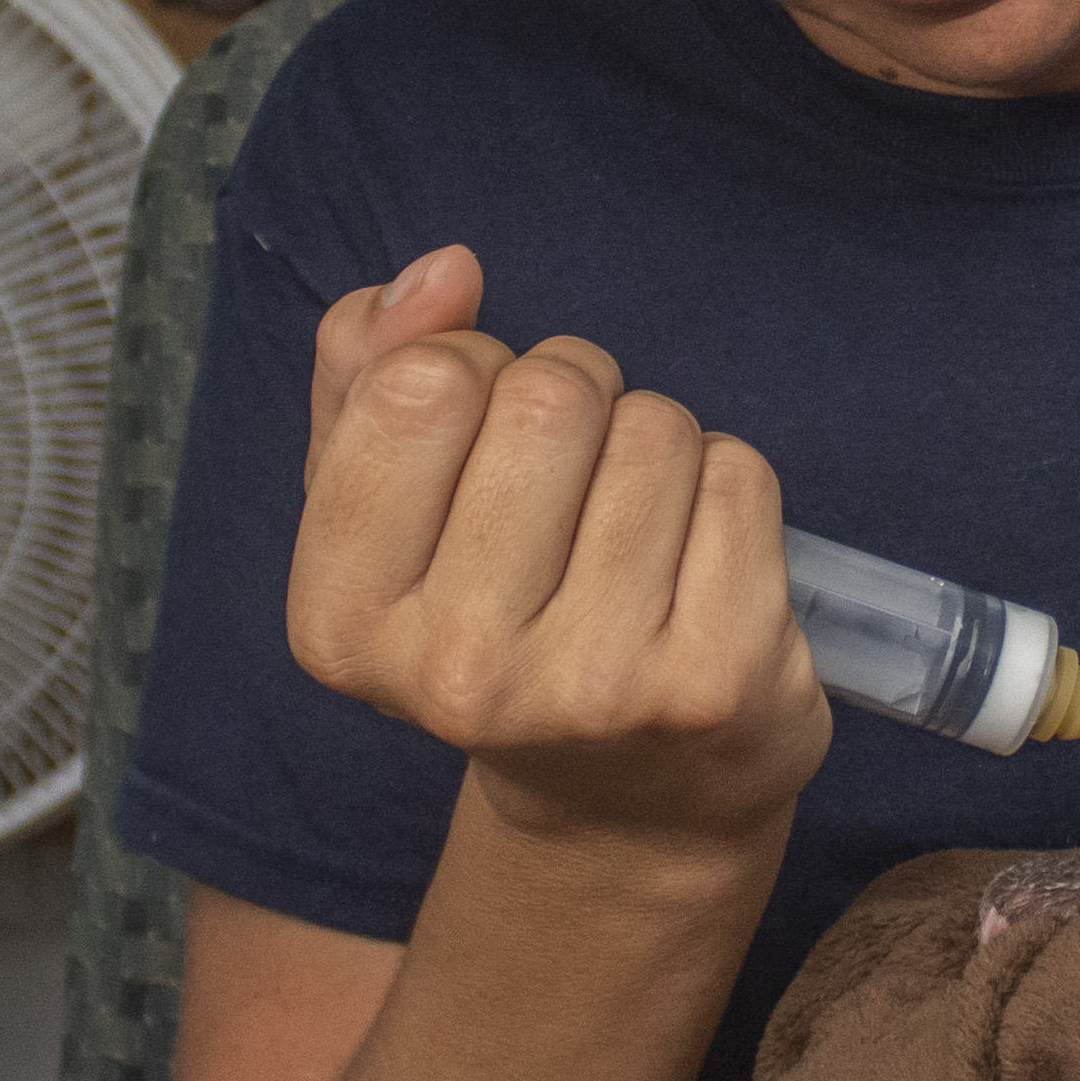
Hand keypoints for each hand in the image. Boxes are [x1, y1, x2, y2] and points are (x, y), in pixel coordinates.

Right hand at [288, 246, 828, 855]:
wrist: (622, 808)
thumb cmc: (492, 619)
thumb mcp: (384, 507)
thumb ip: (368, 369)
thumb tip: (443, 272)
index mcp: (342, 625)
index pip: (421, 384)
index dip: (468, 371)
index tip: (475, 444)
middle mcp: (456, 673)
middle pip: (546, 397)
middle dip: (573, 397)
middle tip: (571, 486)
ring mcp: (592, 687)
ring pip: (653, 428)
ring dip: (654, 445)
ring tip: (631, 535)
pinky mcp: (713, 683)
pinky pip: (736, 478)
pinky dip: (727, 493)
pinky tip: (696, 570)